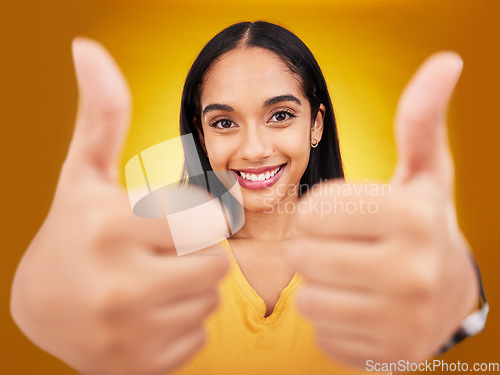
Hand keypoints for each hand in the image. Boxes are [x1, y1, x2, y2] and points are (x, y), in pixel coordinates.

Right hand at [10, 39, 227, 374]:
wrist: (40, 308)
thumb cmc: (73, 232)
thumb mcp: (86, 174)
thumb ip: (101, 114)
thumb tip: (88, 47)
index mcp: (113, 229)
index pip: (208, 223)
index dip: (190, 222)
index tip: (161, 226)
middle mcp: (120, 286)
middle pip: (214, 266)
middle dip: (194, 257)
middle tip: (158, 257)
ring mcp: (129, 334)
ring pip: (206, 304)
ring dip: (188, 292)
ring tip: (148, 285)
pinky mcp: (138, 367)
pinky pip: (194, 339)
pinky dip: (178, 328)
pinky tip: (143, 318)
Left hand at [288, 52, 478, 367]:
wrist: (450, 293)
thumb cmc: (421, 224)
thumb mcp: (423, 173)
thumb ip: (420, 121)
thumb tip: (445, 61)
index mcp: (412, 216)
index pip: (315, 210)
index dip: (317, 211)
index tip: (337, 215)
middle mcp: (413, 271)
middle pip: (305, 256)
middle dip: (313, 248)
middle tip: (340, 247)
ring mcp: (403, 321)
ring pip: (310, 299)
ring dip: (320, 284)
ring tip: (349, 276)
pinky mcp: (389, 354)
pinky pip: (324, 335)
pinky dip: (333, 319)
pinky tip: (360, 306)